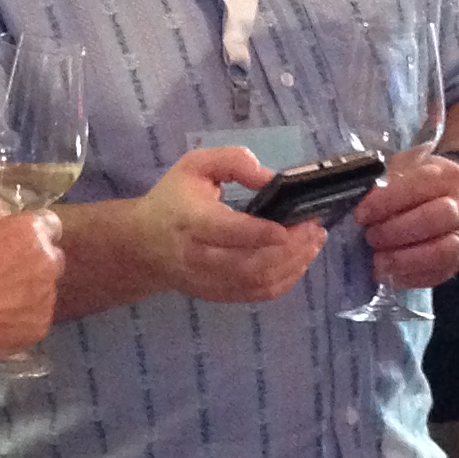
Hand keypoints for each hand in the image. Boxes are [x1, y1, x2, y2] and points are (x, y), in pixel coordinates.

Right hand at [0, 210, 63, 368]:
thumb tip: (4, 228)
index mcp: (27, 231)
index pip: (49, 226)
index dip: (30, 236)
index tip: (16, 245)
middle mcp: (45, 262)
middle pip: (51, 259)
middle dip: (34, 264)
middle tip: (5, 276)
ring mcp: (45, 299)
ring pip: (44, 292)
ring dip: (28, 294)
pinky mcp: (38, 329)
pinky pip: (36, 319)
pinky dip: (21, 320)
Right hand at [131, 145, 330, 306]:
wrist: (143, 245)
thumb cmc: (173, 199)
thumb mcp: (195, 165)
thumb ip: (232, 162)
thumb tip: (270, 178)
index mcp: (190, 221)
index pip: (228, 232)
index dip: (262, 233)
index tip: (293, 225)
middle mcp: (199, 257)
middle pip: (250, 263)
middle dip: (290, 249)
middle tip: (315, 229)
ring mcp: (209, 281)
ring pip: (258, 282)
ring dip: (293, 265)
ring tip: (314, 242)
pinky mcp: (219, 295)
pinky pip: (257, 294)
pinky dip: (285, 280)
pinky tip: (300, 261)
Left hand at [356, 151, 458, 289]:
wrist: (456, 198)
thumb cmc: (422, 184)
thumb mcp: (405, 169)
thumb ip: (385, 184)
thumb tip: (364, 205)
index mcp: (447, 176)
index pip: (417, 187)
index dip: (385, 203)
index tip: (361, 215)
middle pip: (431, 220)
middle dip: (395, 232)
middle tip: (371, 237)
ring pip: (440, 252)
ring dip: (404, 260)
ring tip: (379, 261)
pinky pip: (439, 274)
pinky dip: (410, 277)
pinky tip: (389, 274)